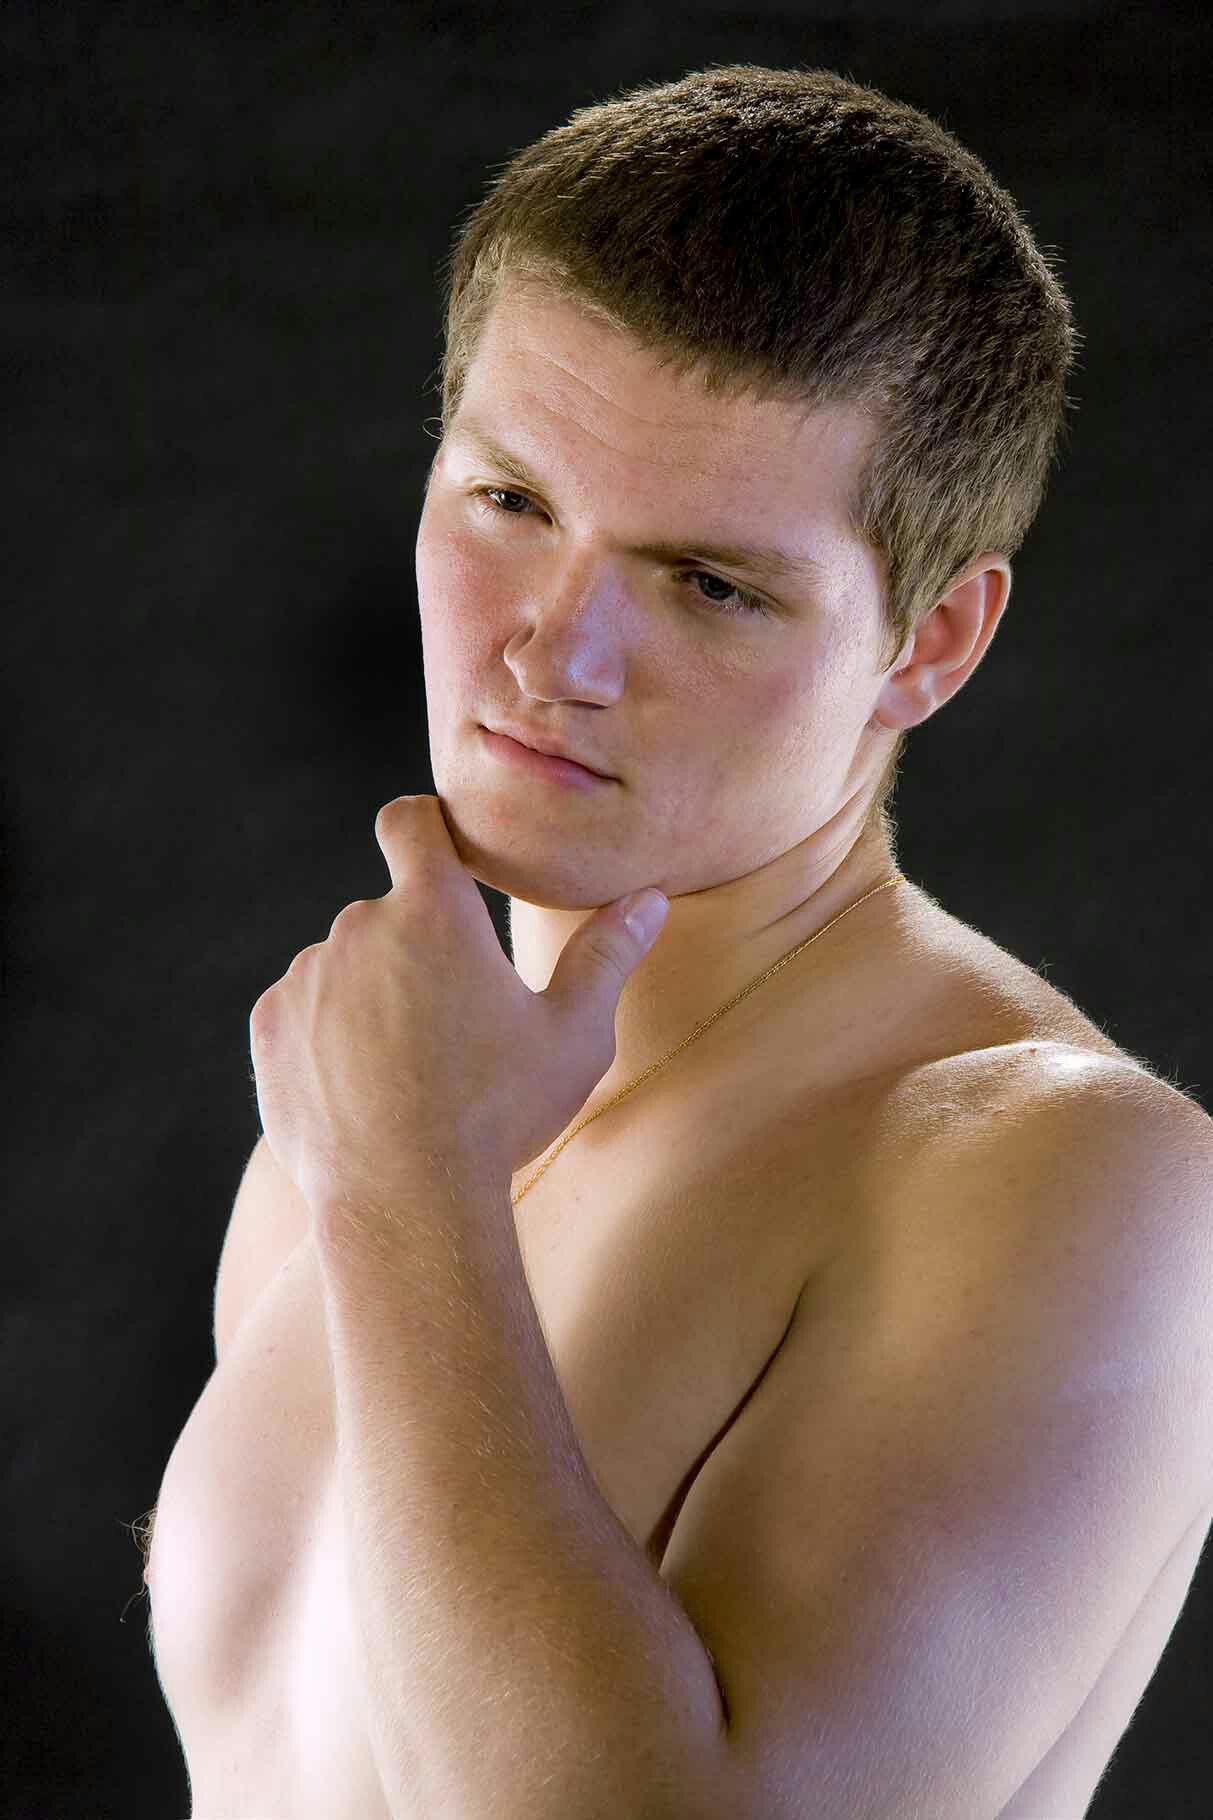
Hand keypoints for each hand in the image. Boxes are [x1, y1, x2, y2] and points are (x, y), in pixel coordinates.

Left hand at [248, 795, 667, 1225]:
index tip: (445, 855)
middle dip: (415, 946)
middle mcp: (359, 927)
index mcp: (433, 912)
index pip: (409, 820)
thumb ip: (606, 956)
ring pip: (345, 963)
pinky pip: (303, 1009)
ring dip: (371, 992)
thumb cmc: (499, 1114)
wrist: (405, 1200)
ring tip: (410, 1067)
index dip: (426, 826)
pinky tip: (366, 1088)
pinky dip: (328, 1034)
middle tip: (454, 1019)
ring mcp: (308, 977)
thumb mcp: (573, 1036)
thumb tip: (650, 900)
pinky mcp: (270, 1027)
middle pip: (386, 909)